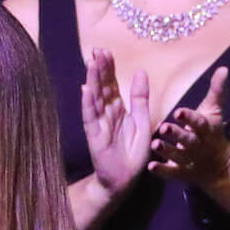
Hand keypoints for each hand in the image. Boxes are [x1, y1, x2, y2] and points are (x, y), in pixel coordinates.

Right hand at [81, 47, 153, 198]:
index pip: (112, 84)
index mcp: (119, 109)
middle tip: (97, 50)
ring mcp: (98, 123)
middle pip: (102, 87)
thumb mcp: (142, 121)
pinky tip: (86, 89)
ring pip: (95, 98)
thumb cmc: (133, 152)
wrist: (124, 178)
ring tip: (91, 63)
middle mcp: (106, 113)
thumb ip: (140, 98)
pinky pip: (90, 117)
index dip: (109, 68)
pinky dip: (88, 103)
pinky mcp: (94, 135)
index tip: (106, 51)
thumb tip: (141, 71)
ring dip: (92, 80)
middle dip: (99, 69)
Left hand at [150, 67, 229, 190]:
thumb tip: (223, 68)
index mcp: (206, 130)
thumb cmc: (213, 133)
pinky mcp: (183, 173)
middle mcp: (199, 146)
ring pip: (179, 156)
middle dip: (177, 135)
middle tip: (164, 127)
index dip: (189, 118)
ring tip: (154, 145)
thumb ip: (216, 91)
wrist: (220, 167)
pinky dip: (162, 171)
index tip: (178, 111)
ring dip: (167, 151)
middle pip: (189, 140)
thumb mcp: (215, 112)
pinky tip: (150, 166)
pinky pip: (172, 173)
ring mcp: (191, 161)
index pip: (199, 123)